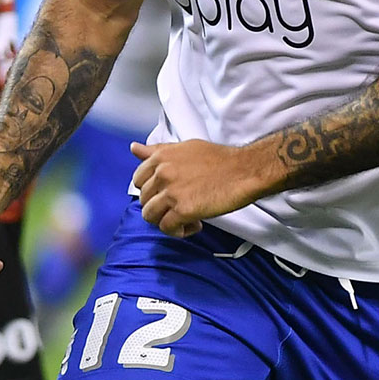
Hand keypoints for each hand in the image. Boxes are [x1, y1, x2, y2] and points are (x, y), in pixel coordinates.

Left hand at [133, 139, 265, 238]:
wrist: (244, 170)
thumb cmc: (219, 160)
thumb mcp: (185, 148)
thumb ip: (158, 151)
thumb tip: (134, 148)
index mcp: (161, 157)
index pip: (138, 179)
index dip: (151, 191)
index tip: (165, 195)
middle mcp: (162, 173)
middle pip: (143, 200)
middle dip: (159, 207)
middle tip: (179, 208)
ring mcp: (171, 192)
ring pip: (150, 216)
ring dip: (166, 221)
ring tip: (186, 218)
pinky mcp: (182, 210)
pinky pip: (167, 228)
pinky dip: (179, 231)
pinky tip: (195, 224)